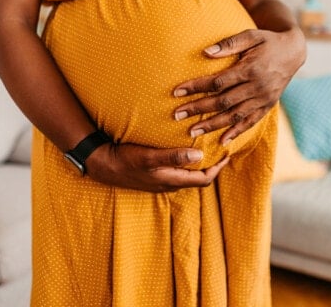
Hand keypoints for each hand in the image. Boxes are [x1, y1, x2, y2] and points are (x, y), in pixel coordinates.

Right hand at [86, 143, 229, 192]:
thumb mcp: (149, 157)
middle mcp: (170, 183)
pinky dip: (187, 162)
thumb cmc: (125, 160)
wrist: (103, 165)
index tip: (227, 154)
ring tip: (208, 147)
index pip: (204, 179)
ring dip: (200, 163)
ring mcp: (162, 180)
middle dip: (212, 165)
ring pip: (188, 175)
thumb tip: (199, 156)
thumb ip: (173, 157)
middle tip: (221, 148)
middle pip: (199, 178)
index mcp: (172, 180)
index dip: (218, 168)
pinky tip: (186, 149)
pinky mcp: (155, 174)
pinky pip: (178, 170)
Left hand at [172, 27, 305, 144]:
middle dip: (198, 109)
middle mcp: (257, 87)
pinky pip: (251, 122)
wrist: (293, 52)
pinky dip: (236, 132)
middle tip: (177, 115)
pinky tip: (222, 141)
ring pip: (234, 116)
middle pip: (222, 102)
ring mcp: (264, 99)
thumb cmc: (267, 41)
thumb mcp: (251, 36)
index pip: (218, 82)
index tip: (177, 92)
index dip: (196, 87)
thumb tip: (206, 52)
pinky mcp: (268, 106)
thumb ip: (229, 44)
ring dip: (212, 125)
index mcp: (250, 69)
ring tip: (192, 132)